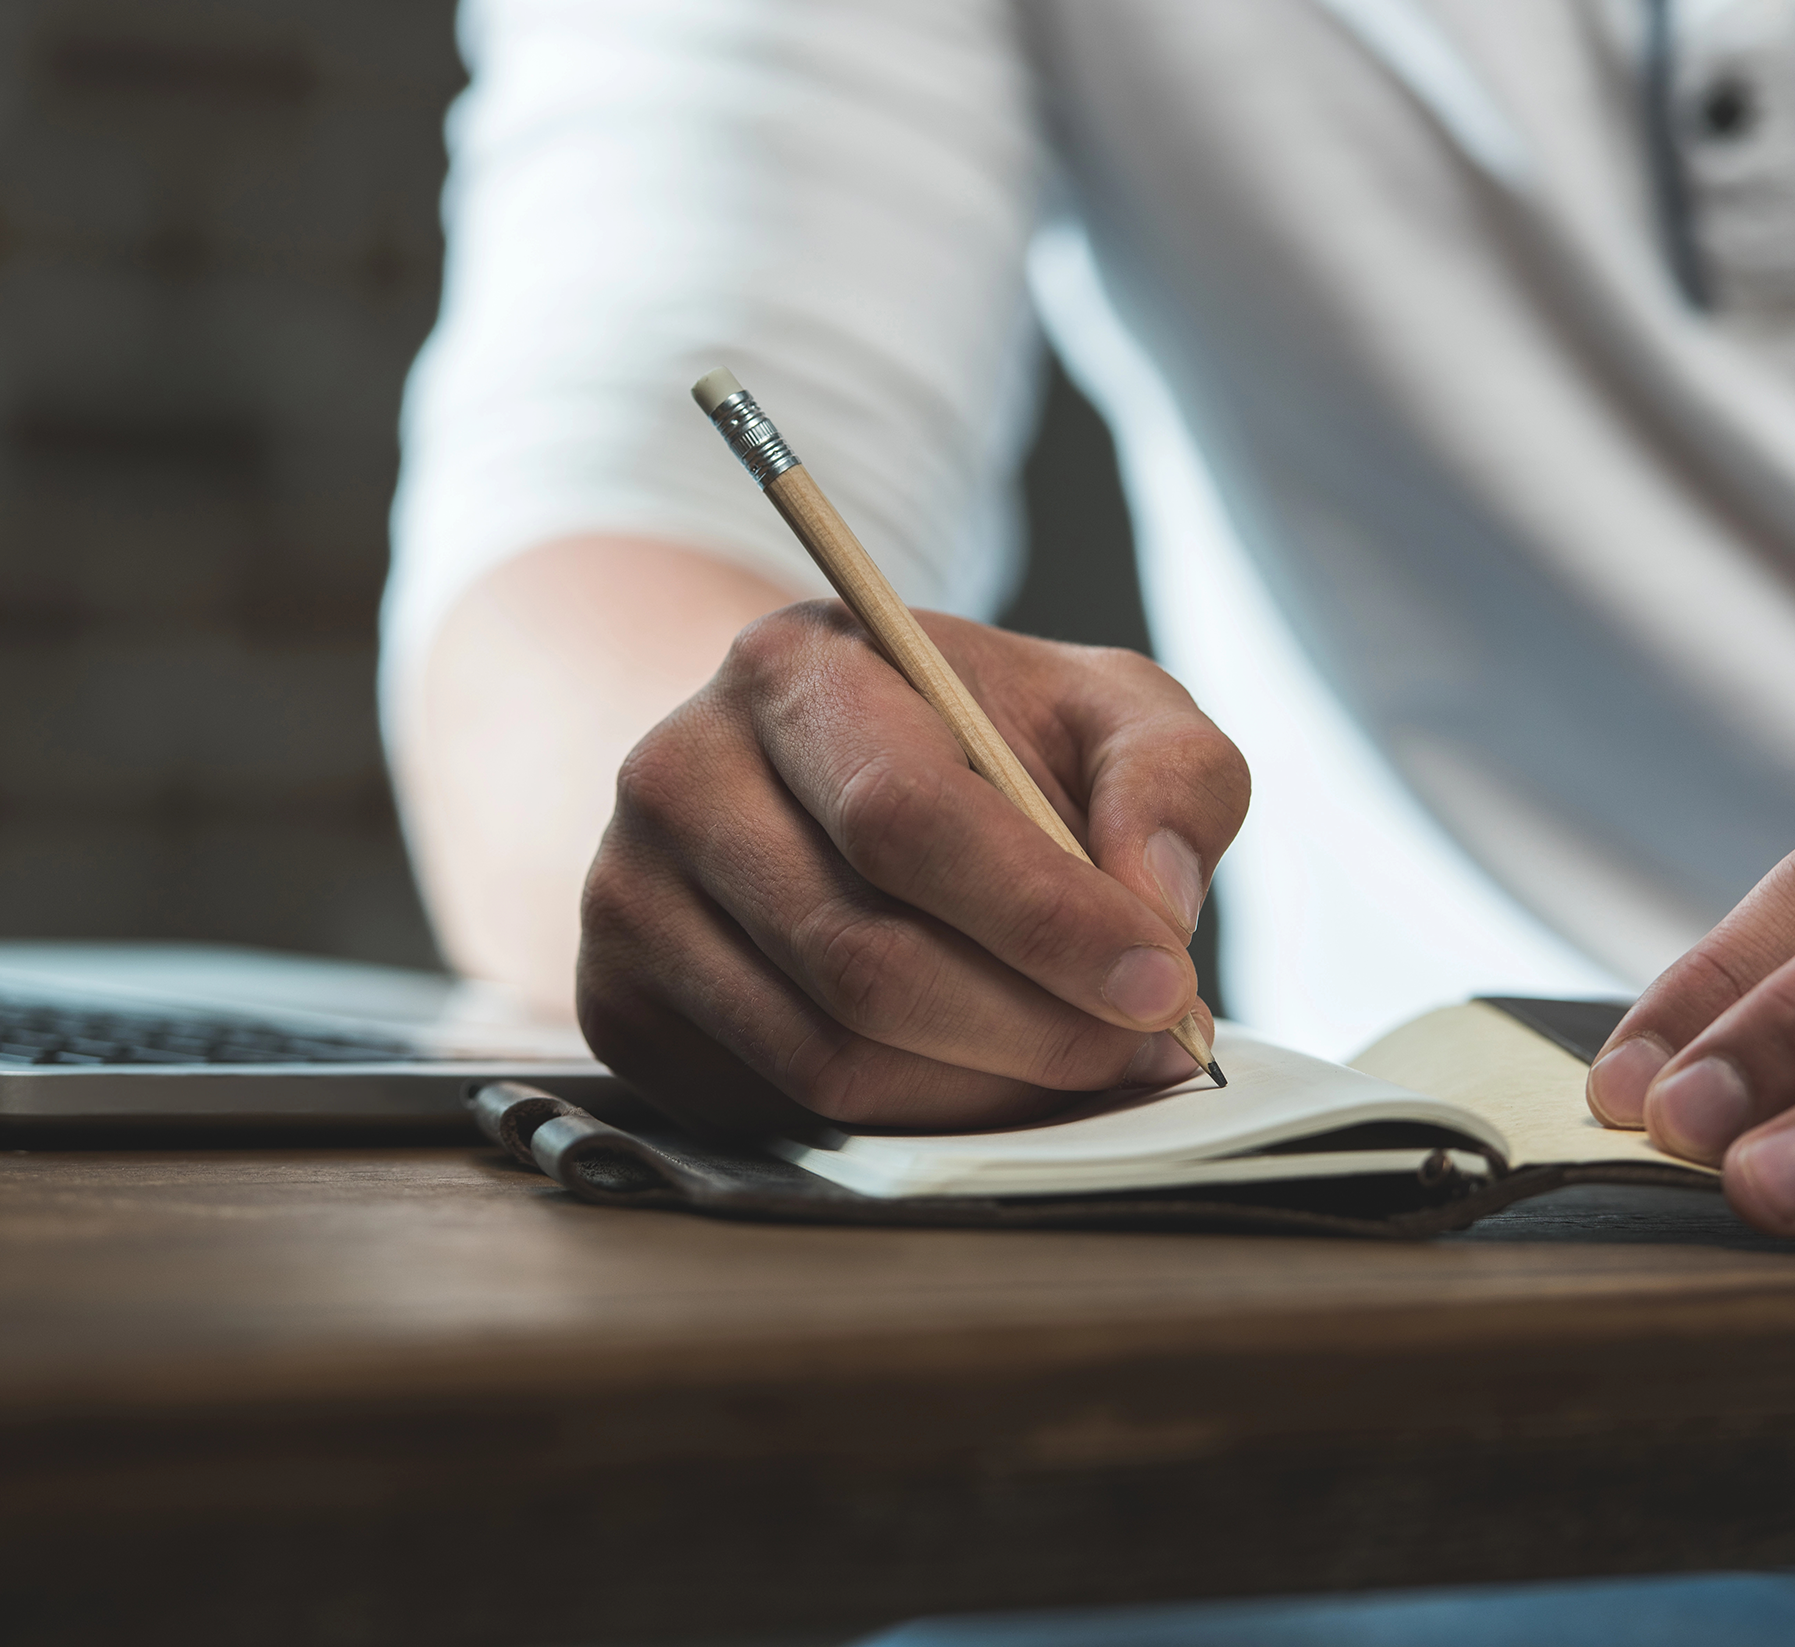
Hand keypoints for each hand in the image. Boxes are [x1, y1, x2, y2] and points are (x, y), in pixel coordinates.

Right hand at [577, 601, 1248, 1137]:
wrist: (821, 780)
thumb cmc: (979, 742)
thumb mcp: (1102, 711)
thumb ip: (1171, 776)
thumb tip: (1154, 902)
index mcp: (791, 670)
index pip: (903, 815)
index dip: (1041, 917)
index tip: (1159, 979)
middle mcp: (677, 778)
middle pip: (862, 959)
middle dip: (1034, 1029)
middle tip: (1148, 1046)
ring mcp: (629, 901)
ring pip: (827, 1058)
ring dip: (988, 1092)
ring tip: (1088, 1063)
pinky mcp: (623, 1009)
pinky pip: (785, 1109)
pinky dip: (917, 1122)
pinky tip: (987, 1077)